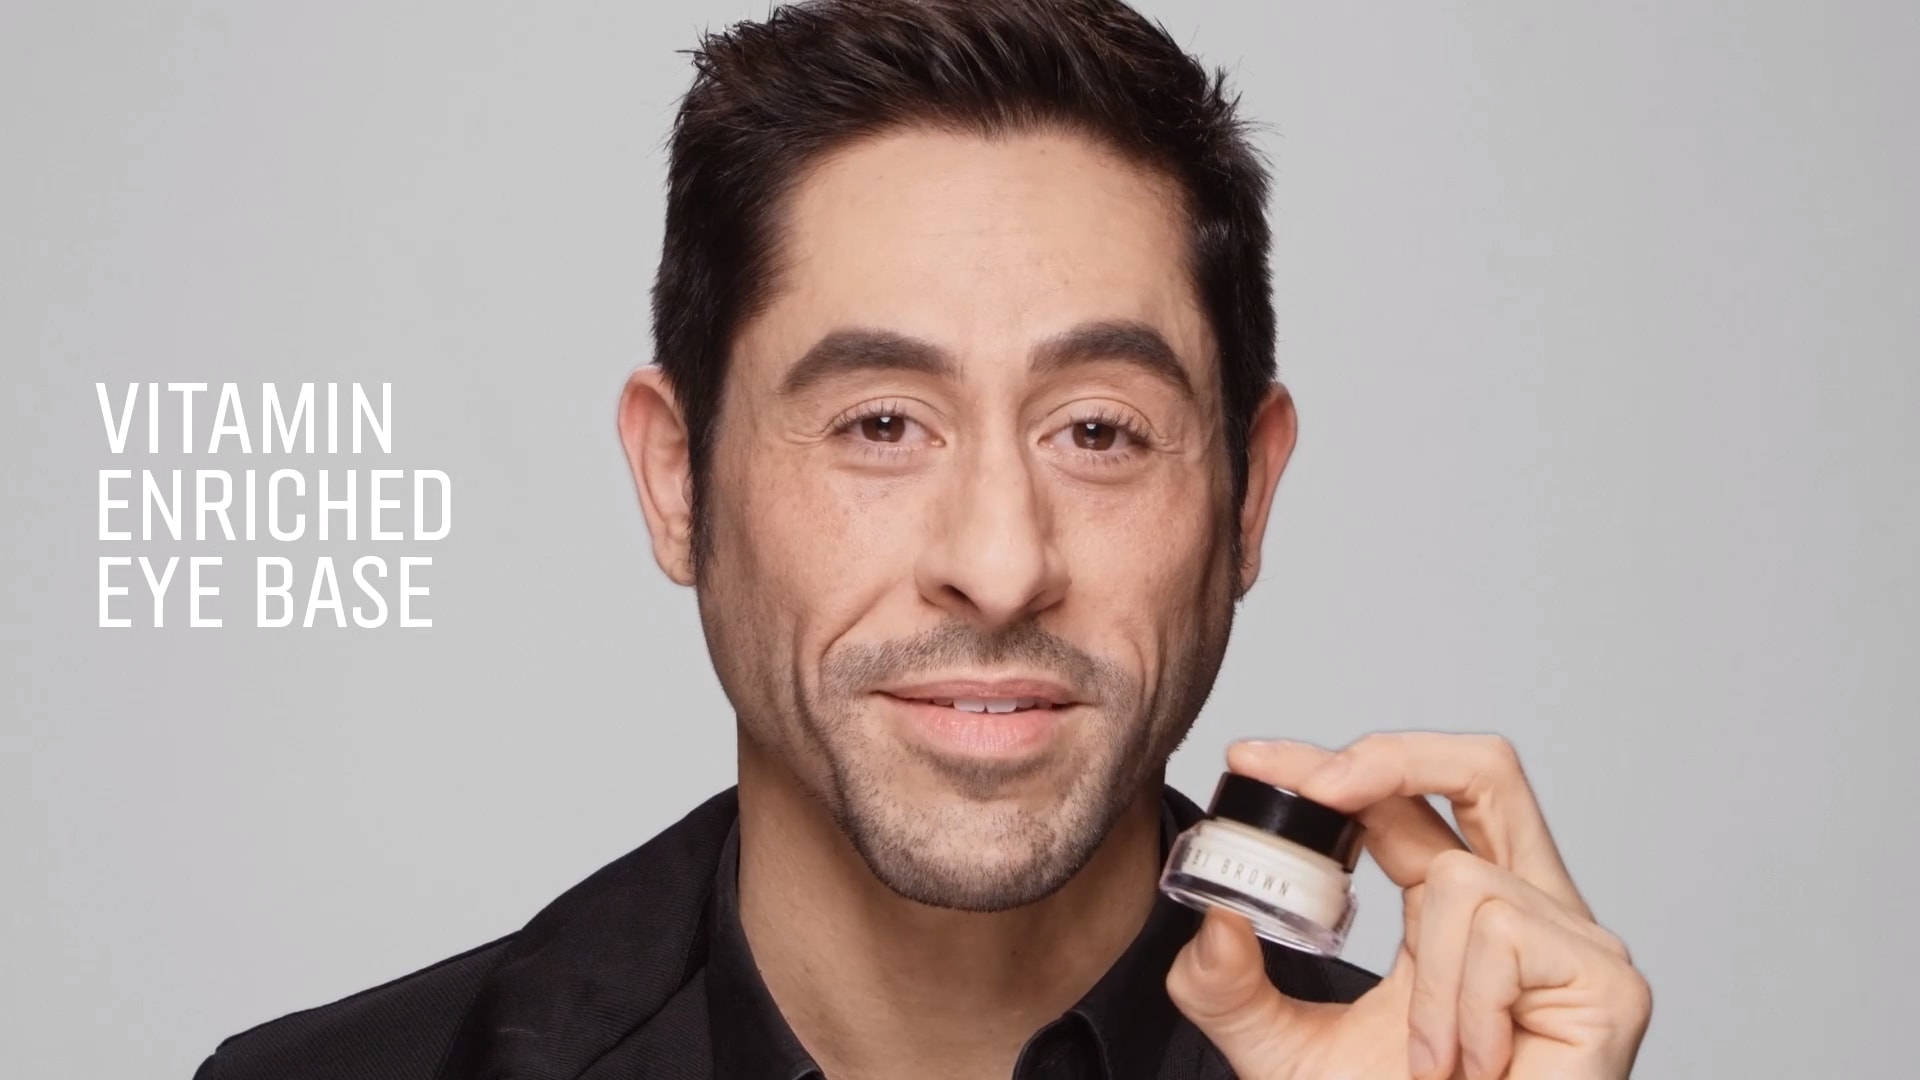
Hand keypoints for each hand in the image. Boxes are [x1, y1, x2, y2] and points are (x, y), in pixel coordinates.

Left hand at [1165, 734, 1651, 1078]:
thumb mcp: (1280, 1051)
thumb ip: (1228, 989)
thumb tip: (1214, 919)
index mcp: (1451, 910)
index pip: (1403, 803)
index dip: (1334, 766)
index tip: (1252, 759)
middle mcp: (1523, 909)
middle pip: (1486, 768)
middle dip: (1396, 756)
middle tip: (1322, 787)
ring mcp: (1576, 943)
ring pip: (1466, 879)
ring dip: (1428, 985)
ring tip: (1438, 1062)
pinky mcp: (1606, 983)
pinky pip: (1500, 936)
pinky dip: (1465, 1009)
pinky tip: (1479, 1065)